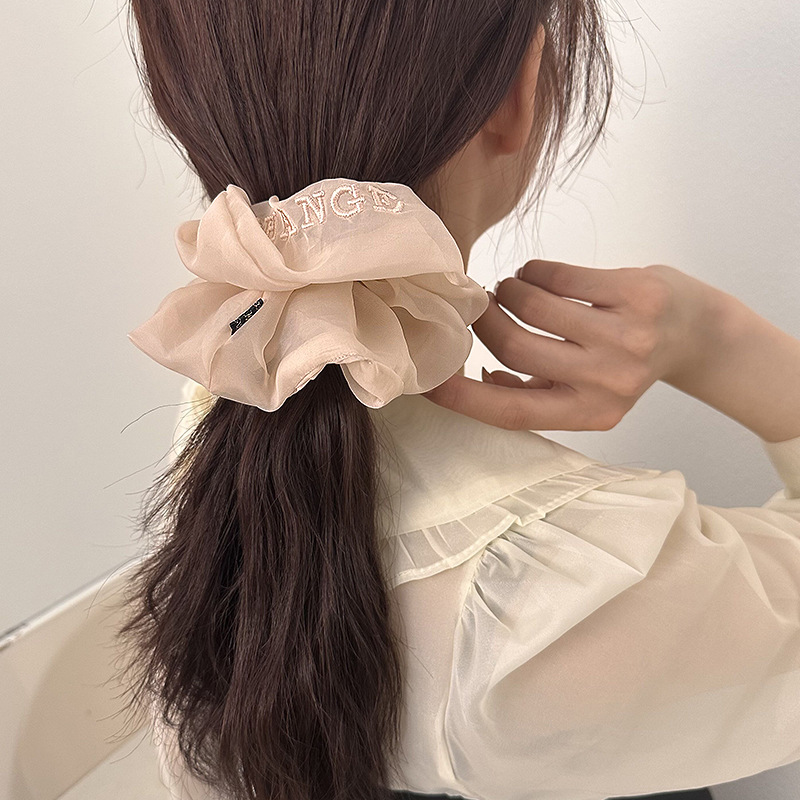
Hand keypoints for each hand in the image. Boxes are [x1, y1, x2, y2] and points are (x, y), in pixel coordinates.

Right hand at [422, 259, 718, 430]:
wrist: (697, 334)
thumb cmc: (626, 363)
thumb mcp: (584, 393)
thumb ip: (536, 392)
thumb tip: (481, 380)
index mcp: (590, 414)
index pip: (512, 411)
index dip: (463, 398)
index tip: (426, 381)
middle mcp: (608, 382)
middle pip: (513, 347)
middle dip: (484, 319)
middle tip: (479, 305)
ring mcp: (626, 338)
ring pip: (532, 305)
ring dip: (510, 289)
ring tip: (513, 288)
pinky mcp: (636, 295)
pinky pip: (559, 275)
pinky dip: (536, 270)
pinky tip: (538, 273)